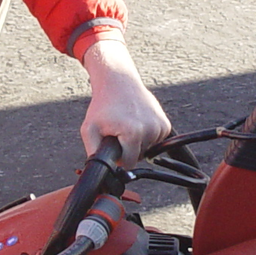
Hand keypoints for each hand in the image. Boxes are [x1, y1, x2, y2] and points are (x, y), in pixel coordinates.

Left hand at [79, 39, 171, 163]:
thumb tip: (99, 172)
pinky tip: (137, 123)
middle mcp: (151, 130)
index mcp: (133, 133)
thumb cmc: (103, 104)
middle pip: (139, 157)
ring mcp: (160, 126)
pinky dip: (146, 137)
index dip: (119, 158)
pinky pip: (156, 141)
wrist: (119, 81)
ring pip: (148, 150)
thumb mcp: (89, 129)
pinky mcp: (166, 124)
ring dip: (137, 143)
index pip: (129, 164)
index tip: (112, 144)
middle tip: (118, 131)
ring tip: (126, 125)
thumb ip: (93, 153)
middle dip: (127, 149)